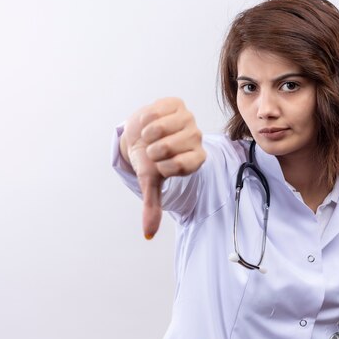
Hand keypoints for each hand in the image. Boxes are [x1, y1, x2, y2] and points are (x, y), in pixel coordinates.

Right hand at [120, 98, 205, 238]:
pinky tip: (150, 123)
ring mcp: (189, 119)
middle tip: (153, 150)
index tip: (159, 165)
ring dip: (148, 135)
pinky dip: (146, 119)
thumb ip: (152, 206)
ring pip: (161, 128)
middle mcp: (197, 139)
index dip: (163, 166)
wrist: (141, 134)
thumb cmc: (150, 159)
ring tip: (150, 137)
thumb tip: (148, 234)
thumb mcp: (150, 182)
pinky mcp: (177, 104)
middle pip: (168, 147)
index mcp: (196, 159)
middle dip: (153, 150)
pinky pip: (156, 112)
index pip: (182, 165)